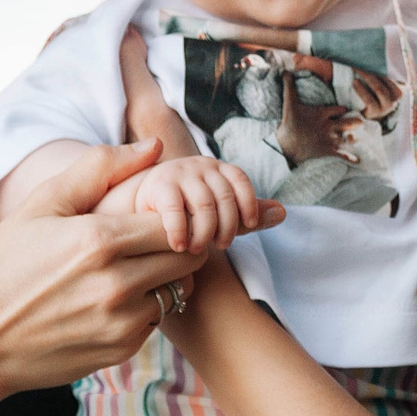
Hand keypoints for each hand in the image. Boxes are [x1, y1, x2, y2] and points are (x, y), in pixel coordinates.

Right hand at [0, 141, 260, 396]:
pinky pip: (153, 322)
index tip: (150, 216)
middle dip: (175, 246)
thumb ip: (100, 169)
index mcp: (100, 240)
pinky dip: (142, 309)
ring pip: (175, 291)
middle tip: (145, 242)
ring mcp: (121, 323)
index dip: (171, 216)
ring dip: (161, 279)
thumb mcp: (41, 205)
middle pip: (187, 259)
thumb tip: (153, 146)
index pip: (176, 222)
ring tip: (124, 271)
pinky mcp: (119, 351)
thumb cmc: (0, 267)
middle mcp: (118, 284)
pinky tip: (107, 301)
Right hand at [101, 156, 272, 254]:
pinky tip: (179, 246)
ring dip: (204, 233)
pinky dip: (181, 231)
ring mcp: (178, 172)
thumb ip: (246, 213)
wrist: (133, 208)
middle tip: (217, 247)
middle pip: (225, 197)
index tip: (242, 230)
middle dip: (225, 227)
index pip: (240, 182)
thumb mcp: (215, 211)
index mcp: (216, 168)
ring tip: (196, 251)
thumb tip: (283, 213)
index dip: (247, 206)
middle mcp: (199, 164)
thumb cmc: (181, 212)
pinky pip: (177, 210)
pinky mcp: (158, 186)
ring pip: (206, 206)